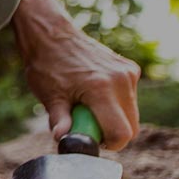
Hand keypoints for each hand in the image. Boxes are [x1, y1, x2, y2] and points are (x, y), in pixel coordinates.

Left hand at [22, 23, 142, 150]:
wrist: (52, 34)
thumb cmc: (47, 65)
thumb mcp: (49, 96)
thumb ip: (60, 120)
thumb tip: (62, 139)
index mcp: (101, 89)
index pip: (121, 133)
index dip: (109, 144)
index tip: (93, 140)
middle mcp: (121, 80)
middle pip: (131, 127)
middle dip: (112, 133)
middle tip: (87, 124)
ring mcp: (128, 73)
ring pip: (132, 113)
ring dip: (114, 118)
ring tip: (88, 106)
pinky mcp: (130, 68)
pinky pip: (130, 98)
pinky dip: (116, 103)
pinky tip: (95, 93)